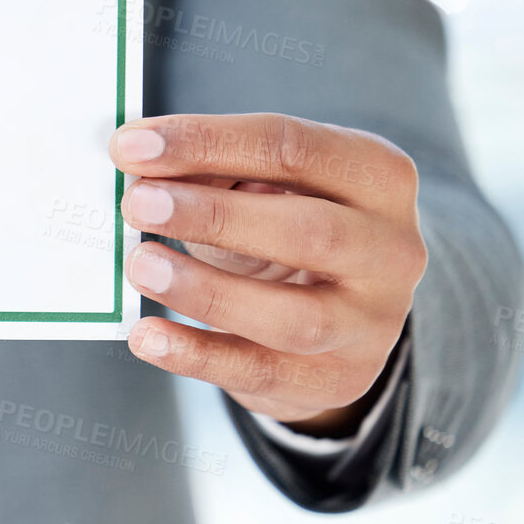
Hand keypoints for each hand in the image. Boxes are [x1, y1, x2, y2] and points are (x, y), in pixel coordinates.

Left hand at [108, 113, 426, 434]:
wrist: (336, 315)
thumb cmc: (284, 228)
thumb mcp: (261, 186)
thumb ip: (211, 170)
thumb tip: (141, 168)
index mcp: (378, 176)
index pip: (293, 148)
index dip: (207, 142)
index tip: (131, 145)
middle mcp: (393, 250)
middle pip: (311, 232)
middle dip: (215, 216)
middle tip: (137, 203)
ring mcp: (373, 323)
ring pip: (295, 317)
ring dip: (206, 290)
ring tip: (140, 265)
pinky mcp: (339, 380)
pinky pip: (261, 372)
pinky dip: (196, 355)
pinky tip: (148, 335)